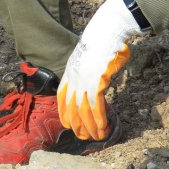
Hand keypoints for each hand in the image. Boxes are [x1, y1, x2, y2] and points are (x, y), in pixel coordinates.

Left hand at [57, 0, 141, 140]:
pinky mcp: (96, 82)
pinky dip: (99, 120)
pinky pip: (96, 106)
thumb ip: (89, 70)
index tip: (66, 123)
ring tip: (95, 138)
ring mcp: (83, 81)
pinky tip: (102, 128)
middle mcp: (73, 78)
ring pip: (83, 111)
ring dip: (89, 126)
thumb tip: (97, 79)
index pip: (61, 96)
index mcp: (69, 71)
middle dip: (76, 124)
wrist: (107, 30)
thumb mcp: (89, 57)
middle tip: (81, 137)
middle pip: (70, 107)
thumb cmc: (102, 40)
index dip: (63, 111)